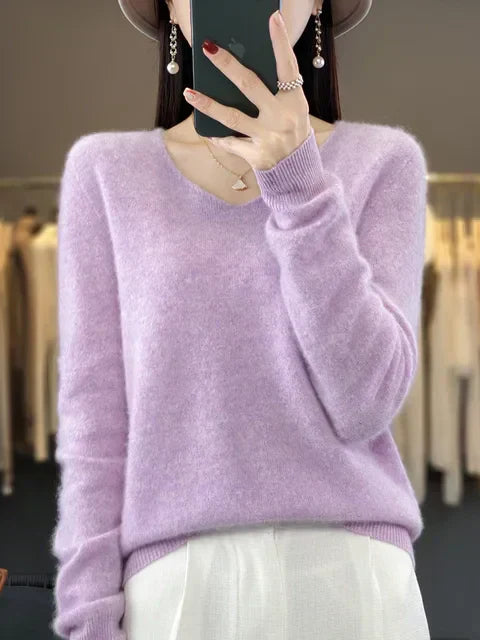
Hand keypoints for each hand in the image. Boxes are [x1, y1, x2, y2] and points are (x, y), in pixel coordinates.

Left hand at [182, 9, 312, 170]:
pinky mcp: (256, 156)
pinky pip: (231, 143)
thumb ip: (275, 92)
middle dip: (227, 65)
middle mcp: (282, 119)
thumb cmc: (292, 132)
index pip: (288, 67)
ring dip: (208, 104)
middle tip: (208, 48)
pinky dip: (218, 137)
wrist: (297, 173)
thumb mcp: (293, 110)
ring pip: (232, 117)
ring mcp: (268, 138)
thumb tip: (240, 71)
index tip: (271, 18)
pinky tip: (205, 129)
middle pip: (250, 86)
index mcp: (295, 103)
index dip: (281, 43)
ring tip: (189, 93)